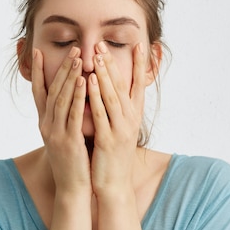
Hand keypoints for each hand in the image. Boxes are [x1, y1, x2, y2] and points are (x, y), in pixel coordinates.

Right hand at [32, 47, 91, 193]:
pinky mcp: (68, 142)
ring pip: (61, 99)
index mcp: (44, 123)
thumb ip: (64, 117)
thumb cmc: (72, 161)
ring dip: (70, 77)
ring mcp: (55, 134)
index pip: (39, 92)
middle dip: (62, 68)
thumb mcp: (64, 135)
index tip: (37, 51)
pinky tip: (84, 82)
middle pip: (52, 91)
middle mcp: (46, 126)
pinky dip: (78, 97)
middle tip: (72, 49)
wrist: (72, 189)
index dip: (38, 71)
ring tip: (79, 59)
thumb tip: (70, 97)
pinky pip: (73, 115)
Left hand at [87, 41, 146, 196]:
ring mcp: (121, 129)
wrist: (114, 185)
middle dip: (112, 63)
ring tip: (96, 55)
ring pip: (113, 96)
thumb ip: (116, 109)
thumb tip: (112, 89)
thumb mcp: (118, 128)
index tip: (139, 45)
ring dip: (105, 74)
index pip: (138, 85)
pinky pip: (101, 113)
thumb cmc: (112, 155)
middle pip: (123, 86)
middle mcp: (130, 120)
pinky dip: (96, 95)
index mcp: (134, 116)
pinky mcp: (109, 140)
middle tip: (103, 44)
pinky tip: (90, 80)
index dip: (140, 65)